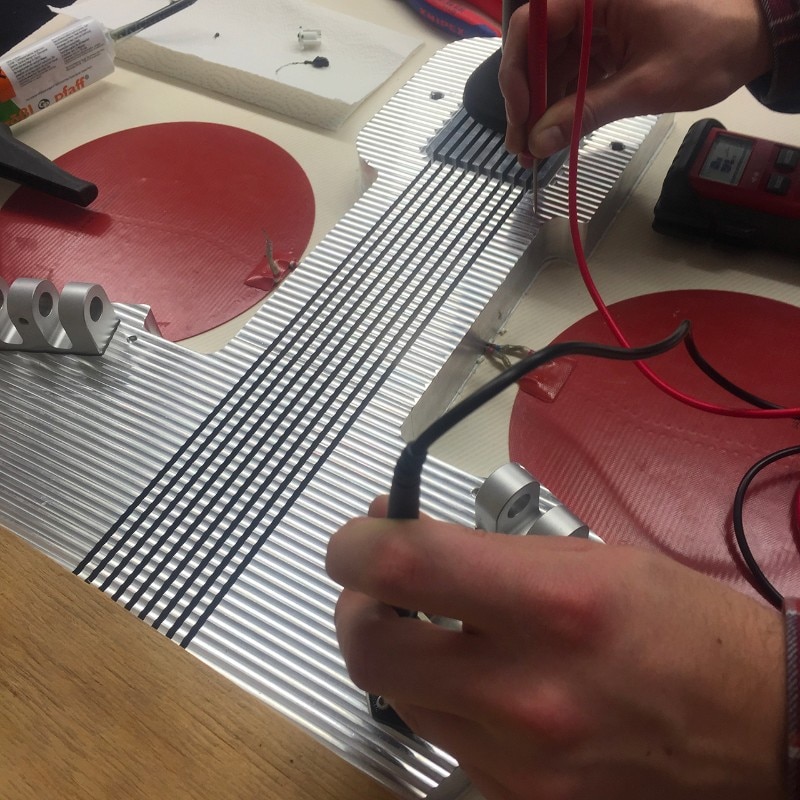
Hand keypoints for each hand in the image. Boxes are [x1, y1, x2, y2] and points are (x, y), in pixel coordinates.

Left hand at [327, 496, 784, 799]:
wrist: (754, 724)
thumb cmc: (677, 623)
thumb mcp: (585, 556)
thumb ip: (483, 546)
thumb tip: (399, 522)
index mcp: (551, 604)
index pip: (403, 567)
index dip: (355, 545)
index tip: (355, 539)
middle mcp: (528, 690)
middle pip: (370, 648)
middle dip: (355, 609)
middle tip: (376, 589)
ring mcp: (521, 760)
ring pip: (397, 697)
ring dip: (395, 654)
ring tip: (430, 630)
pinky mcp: (522, 799)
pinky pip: (443, 739)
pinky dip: (438, 700)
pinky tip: (472, 679)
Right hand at [500, 0, 772, 160]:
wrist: (752, 38)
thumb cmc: (710, 48)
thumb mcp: (644, 85)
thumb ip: (586, 112)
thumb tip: (539, 140)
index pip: (533, 27)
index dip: (518, 74)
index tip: (520, 117)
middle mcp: (590, 5)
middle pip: (536, 49)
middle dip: (526, 100)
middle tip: (521, 146)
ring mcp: (596, 24)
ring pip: (550, 65)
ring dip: (540, 108)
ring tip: (536, 149)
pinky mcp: (604, 43)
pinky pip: (570, 72)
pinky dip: (561, 103)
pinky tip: (555, 132)